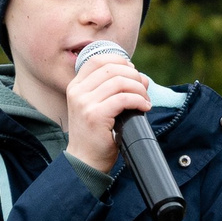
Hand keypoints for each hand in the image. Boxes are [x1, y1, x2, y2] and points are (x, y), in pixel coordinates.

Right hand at [64, 50, 151, 175]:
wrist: (85, 160)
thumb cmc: (96, 135)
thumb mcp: (97, 107)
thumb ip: (112, 90)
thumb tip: (140, 76)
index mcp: (76, 86)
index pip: (97, 60)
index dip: (119, 60)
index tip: (133, 71)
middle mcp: (77, 92)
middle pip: (111, 68)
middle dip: (134, 75)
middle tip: (144, 88)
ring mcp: (85, 103)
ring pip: (119, 82)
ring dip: (139, 89)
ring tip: (145, 100)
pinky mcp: (96, 115)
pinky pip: (123, 99)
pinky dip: (138, 100)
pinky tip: (144, 107)